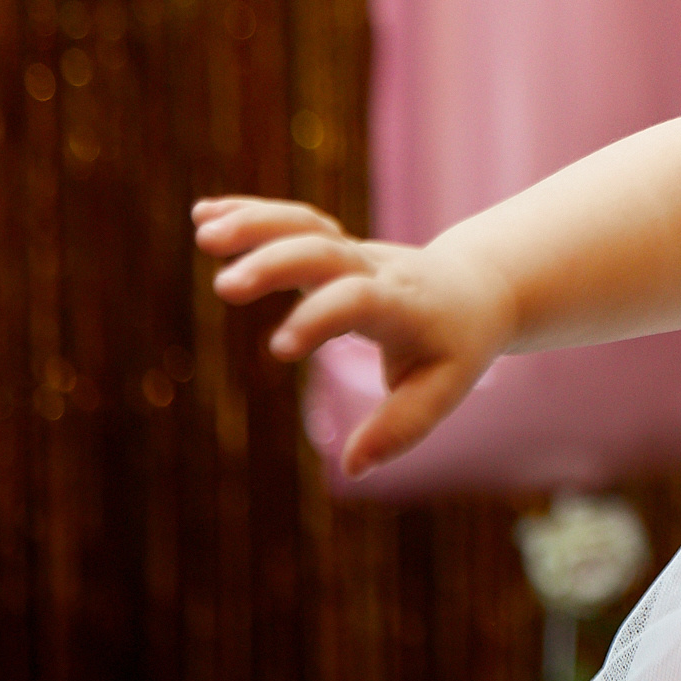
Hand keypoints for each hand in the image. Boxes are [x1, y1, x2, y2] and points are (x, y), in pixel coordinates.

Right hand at [192, 197, 518, 476]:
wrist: (477, 289)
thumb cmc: (456, 345)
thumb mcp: (443, 388)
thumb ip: (402, 426)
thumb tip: (354, 468)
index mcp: (403, 305)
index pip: (360, 300)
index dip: (320, 317)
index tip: (278, 350)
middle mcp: (376, 269)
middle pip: (327, 251)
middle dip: (276, 262)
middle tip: (224, 286)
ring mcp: (354, 252)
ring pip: (307, 224)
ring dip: (256, 223)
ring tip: (204, 232)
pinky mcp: (335, 246)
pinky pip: (294, 221)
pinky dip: (251, 213)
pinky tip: (204, 214)